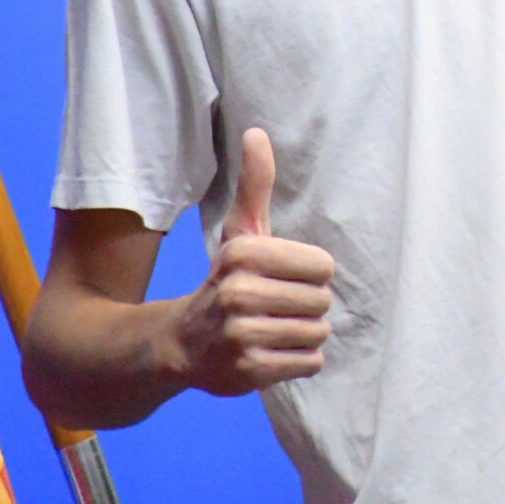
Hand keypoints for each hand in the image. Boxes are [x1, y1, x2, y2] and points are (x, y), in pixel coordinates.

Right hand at [165, 128, 335, 395]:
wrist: (181, 344)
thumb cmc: (226, 280)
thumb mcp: (240, 231)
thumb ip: (255, 184)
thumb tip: (256, 132)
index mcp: (244, 252)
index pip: (323, 266)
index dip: (309, 274)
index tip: (281, 278)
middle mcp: (239, 292)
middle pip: (323, 301)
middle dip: (307, 306)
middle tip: (276, 307)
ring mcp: (240, 335)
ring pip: (317, 333)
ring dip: (304, 335)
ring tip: (273, 330)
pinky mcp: (247, 372)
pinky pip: (309, 363)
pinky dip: (298, 361)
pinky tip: (271, 353)